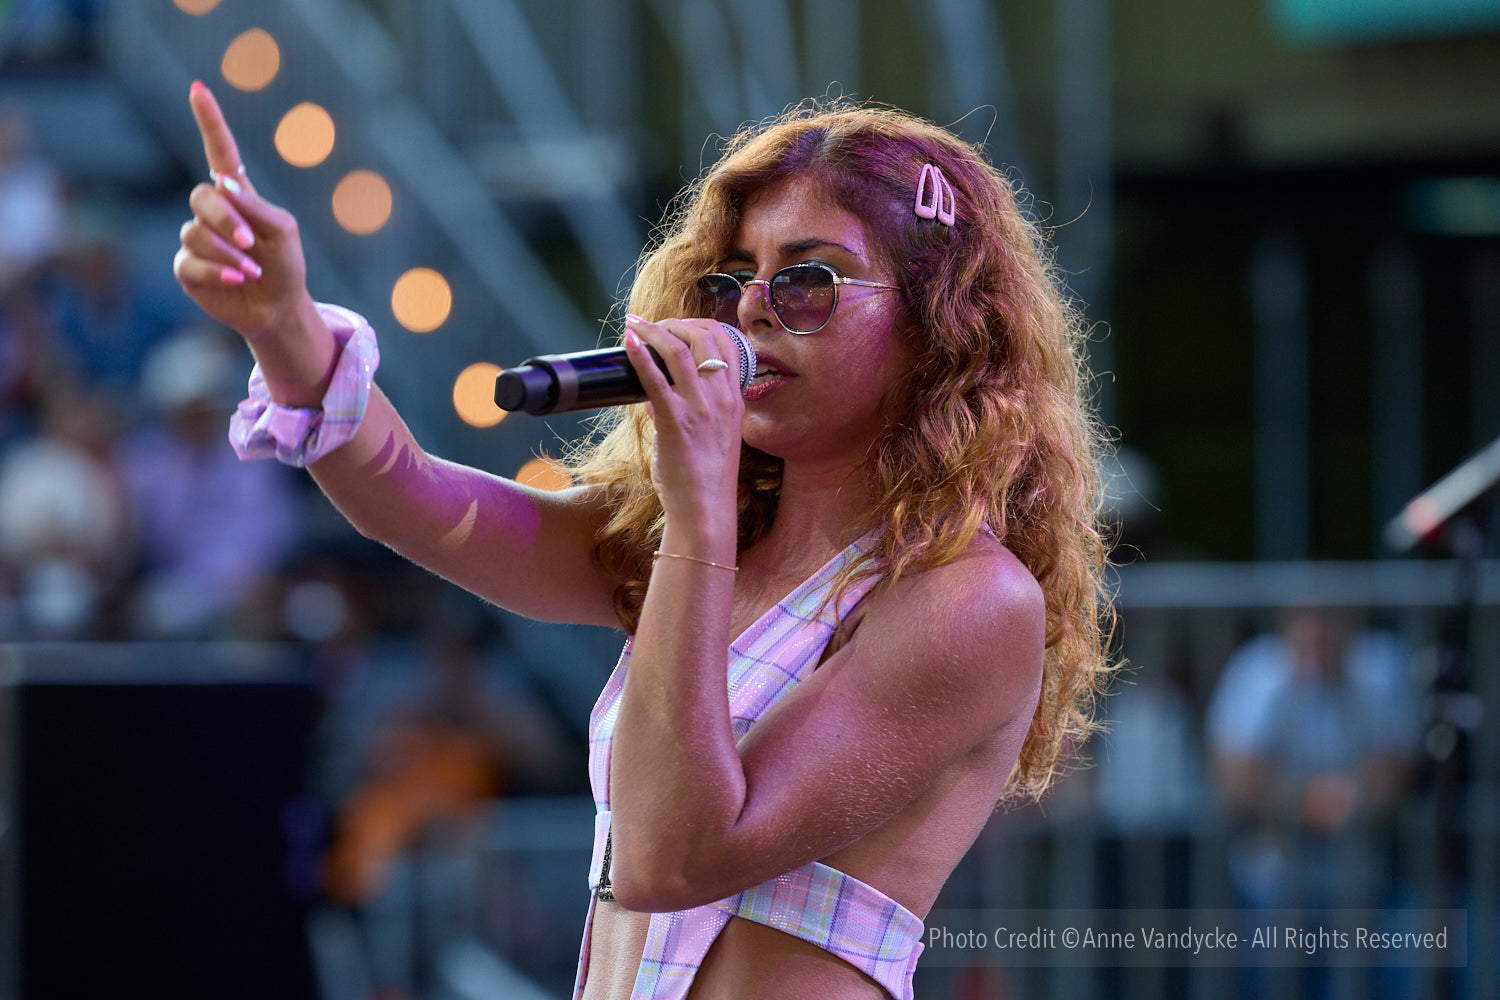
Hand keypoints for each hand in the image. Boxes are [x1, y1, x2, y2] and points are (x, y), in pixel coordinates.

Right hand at [174, 81, 310, 341]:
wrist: (279, 308)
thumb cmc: (285, 266)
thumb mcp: (282, 231)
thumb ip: (255, 206)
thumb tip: (221, 184)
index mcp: (238, 195)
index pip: (219, 152)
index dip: (209, 120)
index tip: (197, 88)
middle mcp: (212, 212)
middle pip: (202, 197)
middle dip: (225, 220)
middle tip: (251, 242)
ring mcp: (195, 238)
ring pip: (196, 232)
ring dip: (228, 252)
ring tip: (251, 269)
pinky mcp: (186, 267)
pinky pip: (189, 260)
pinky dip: (216, 270)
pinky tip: (236, 278)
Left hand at [623, 315, 744, 527]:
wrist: (704, 507)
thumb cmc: (704, 477)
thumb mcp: (708, 436)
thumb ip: (688, 410)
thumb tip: (653, 393)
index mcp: (733, 400)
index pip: (727, 344)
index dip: (703, 324)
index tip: (681, 323)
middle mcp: (721, 399)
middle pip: (705, 338)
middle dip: (676, 322)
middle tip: (654, 323)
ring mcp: (700, 408)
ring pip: (680, 350)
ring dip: (654, 330)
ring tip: (636, 324)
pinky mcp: (675, 421)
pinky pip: (655, 379)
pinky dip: (640, 355)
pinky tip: (629, 342)